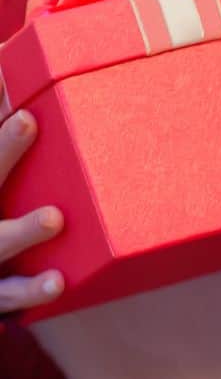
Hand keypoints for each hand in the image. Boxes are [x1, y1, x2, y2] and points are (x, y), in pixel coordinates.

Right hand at [0, 109, 64, 314]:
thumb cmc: (0, 227)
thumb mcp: (5, 192)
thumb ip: (8, 149)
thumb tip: (19, 84)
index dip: (1, 129)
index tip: (17, 94)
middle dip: (3, 148)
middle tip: (28, 119)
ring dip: (22, 228)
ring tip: (54, 217)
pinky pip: (8, 294)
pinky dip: (30, 289)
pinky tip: (57, 282)